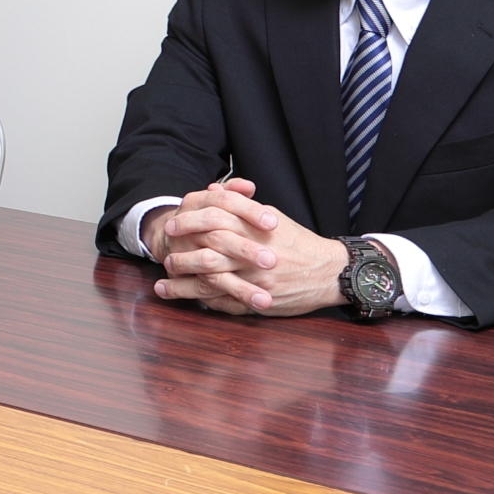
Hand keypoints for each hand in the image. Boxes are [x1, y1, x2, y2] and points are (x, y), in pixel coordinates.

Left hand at [149, 179, 347, 315]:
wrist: (330, 272)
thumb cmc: (298, 242)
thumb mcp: (271, 217)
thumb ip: (240, 206)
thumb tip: (211, 191)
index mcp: (255, 230)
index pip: (214, 221)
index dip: (189, 223)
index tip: (171, 225)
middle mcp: (253, 255)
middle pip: (208, 252)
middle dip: (182, 255)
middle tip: (165, 256)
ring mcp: (255, 280)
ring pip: (212, 281)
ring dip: (183, 284)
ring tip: (163, 285)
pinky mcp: (259, 301)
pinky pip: (225, 303)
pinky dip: (202, 302)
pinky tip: (186, 301)